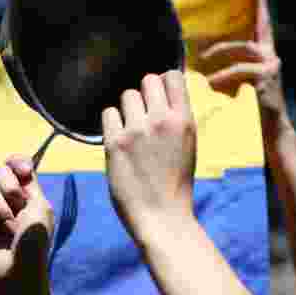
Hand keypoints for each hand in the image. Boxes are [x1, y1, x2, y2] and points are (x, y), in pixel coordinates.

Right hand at [0, 155, 54, 294]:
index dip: (17, 163)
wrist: (16, 272)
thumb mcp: (40, 210)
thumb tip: (20, 167)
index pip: (19, 168)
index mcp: (30, 197)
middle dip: (8, 184)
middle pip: (0, 171)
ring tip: (8, 226)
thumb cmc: (34, 243)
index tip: (23, 170)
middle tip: (17, 201)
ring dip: (0, 205)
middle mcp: (11, 202)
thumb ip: (30, 184)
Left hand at [102, 71, 195, 243]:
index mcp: (184, 121)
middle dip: (145, 95)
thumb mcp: (187, 146)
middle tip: (144, 117)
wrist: (162, 218)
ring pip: (126, 95)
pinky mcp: (115, 143)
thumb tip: (161, 95)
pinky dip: (112, 123)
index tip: (160, 97)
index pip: (172, 76)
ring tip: (132, 132)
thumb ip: (175, 119)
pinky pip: (108, 113)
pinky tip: (119, 141)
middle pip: (147, 80)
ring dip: (127, 110)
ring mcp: (137, 130)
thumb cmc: (175, 185)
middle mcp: (161, 120)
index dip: (164, 83)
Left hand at [202, 0, 288, 133]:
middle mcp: (272, 58)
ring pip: (242, 49)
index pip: (263, 26)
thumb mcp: (240, 85)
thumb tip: (201, 58)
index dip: (261, 6)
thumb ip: (230, 68)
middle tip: (219, 22)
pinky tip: (211, 83)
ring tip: (201, 59)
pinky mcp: (266, 80)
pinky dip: (223, 76)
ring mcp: (271, 68)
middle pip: (253, 32)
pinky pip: (239, 71)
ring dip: (219, 53)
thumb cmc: (251, 112)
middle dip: (239, 24)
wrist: (270, 134)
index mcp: (266, 57)